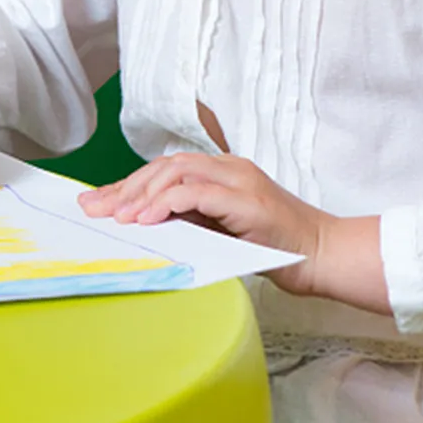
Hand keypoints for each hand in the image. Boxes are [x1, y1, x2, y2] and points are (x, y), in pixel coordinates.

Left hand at [78, 152, 330, 296]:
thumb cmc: (277, 248)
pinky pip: (196, 192)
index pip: (165, 170)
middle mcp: (229, 168)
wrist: (326, 257)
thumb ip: (191, 220)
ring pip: (176, 171)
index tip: (98, 202)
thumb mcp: (222, 231)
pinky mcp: (246, 199)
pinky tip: (147, 219)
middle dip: (126, 187)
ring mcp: (239, 180)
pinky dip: (166, 203)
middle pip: (164, 165)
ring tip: (119, 217)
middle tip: (95, 209)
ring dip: (142, 194)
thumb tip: (145, 224)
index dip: (129, 185)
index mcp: (222, 172)